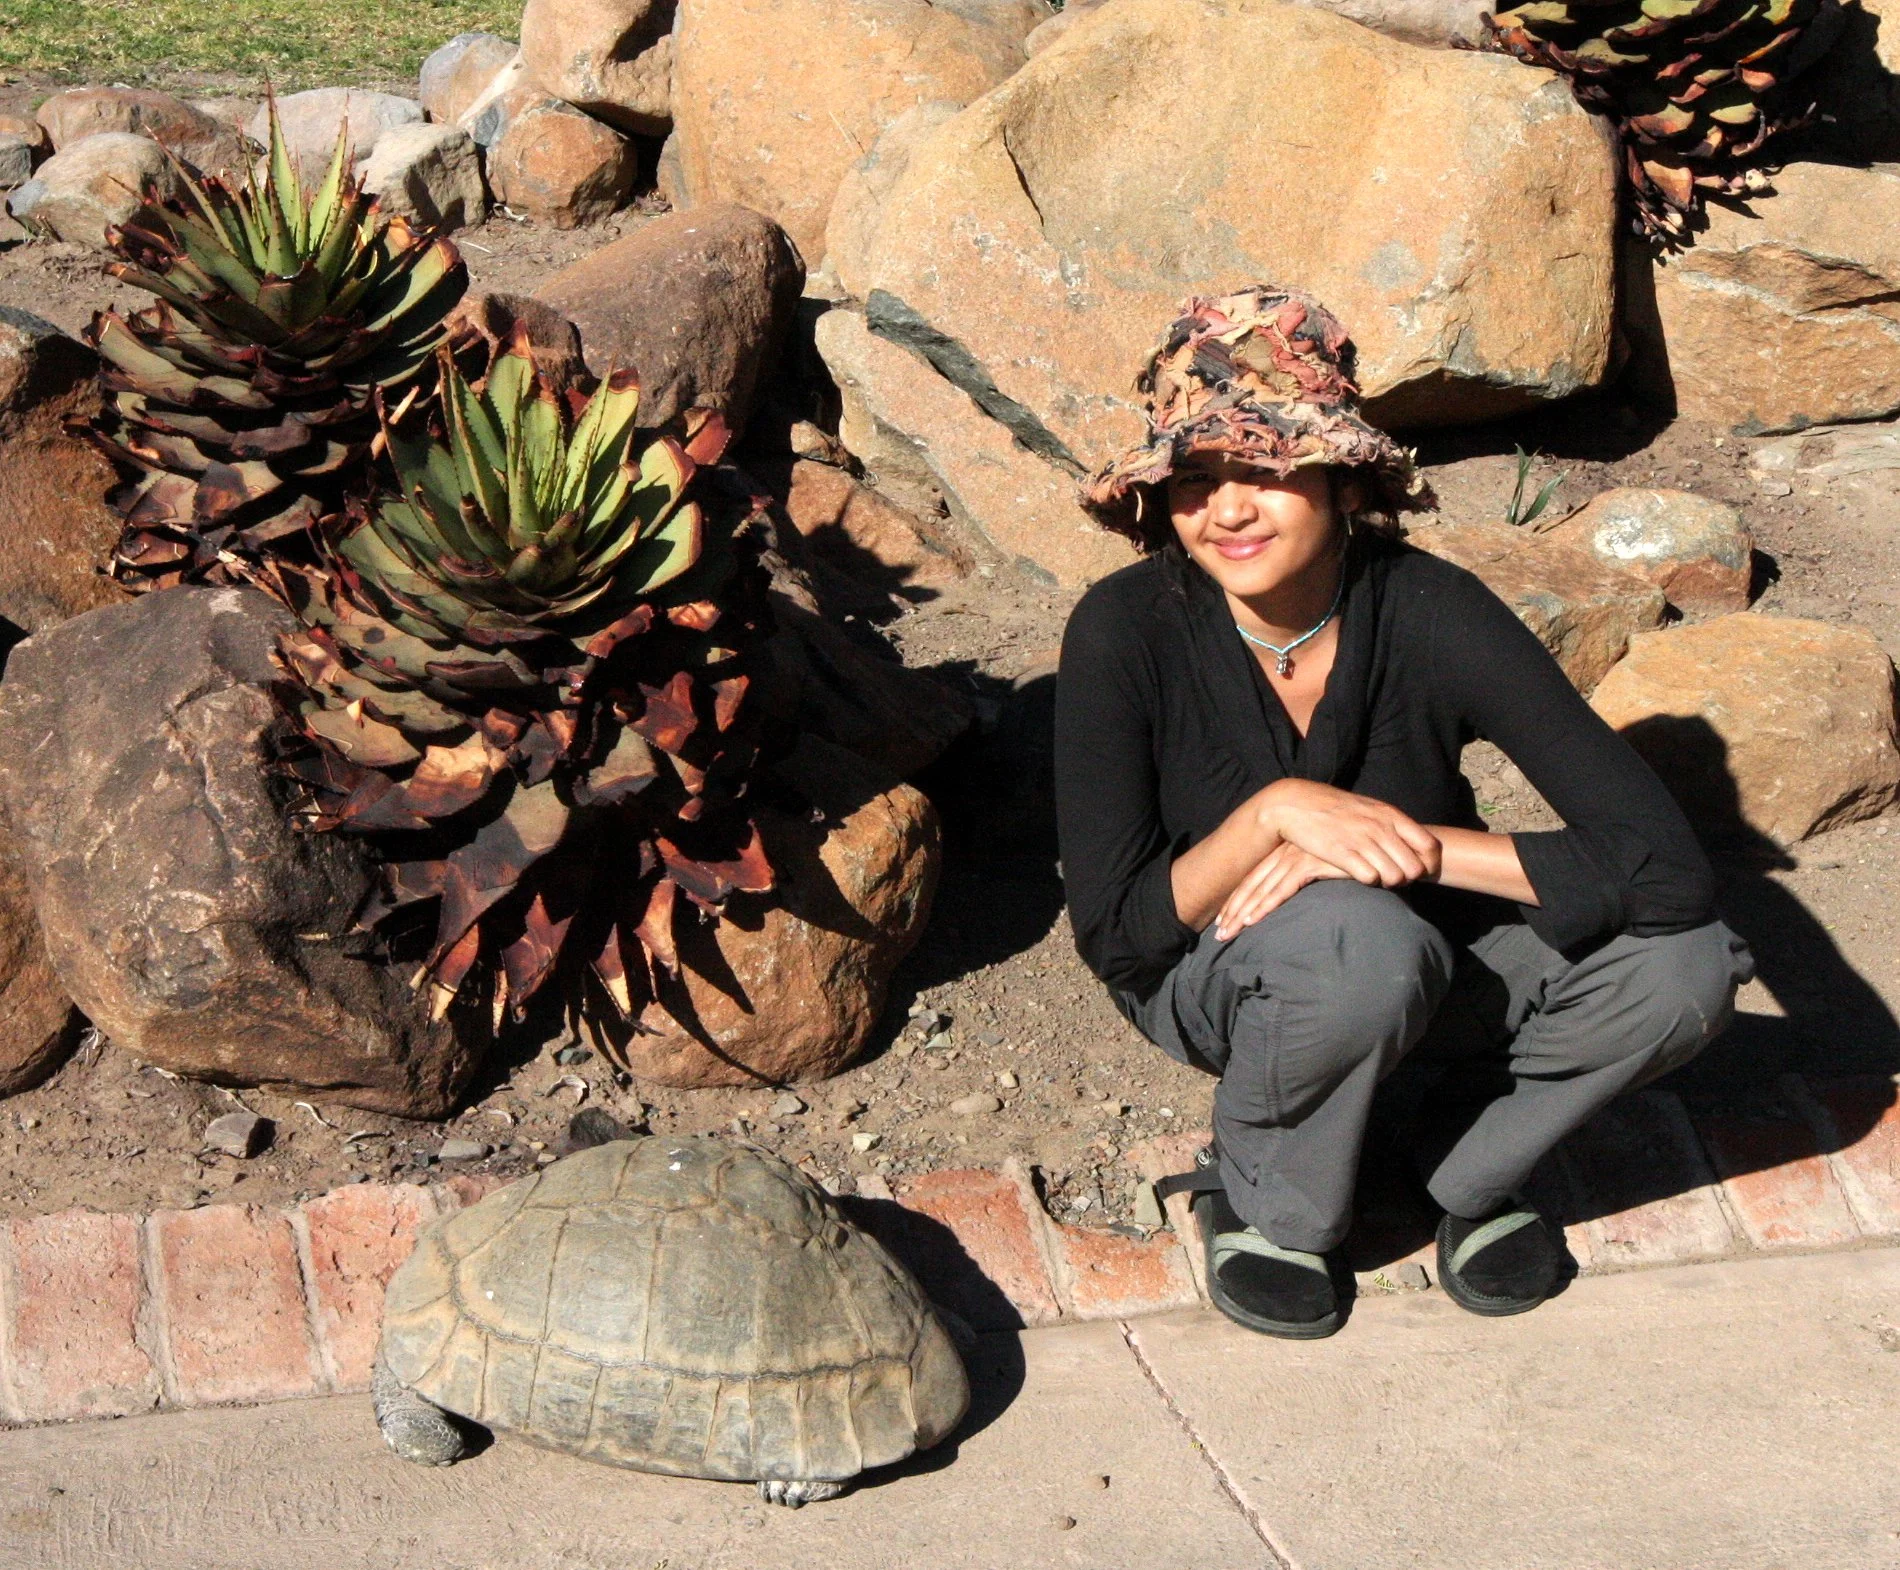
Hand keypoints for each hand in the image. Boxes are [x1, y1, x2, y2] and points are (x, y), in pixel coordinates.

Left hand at [1215, 842, 1354, 938]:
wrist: (1384, 840)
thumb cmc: (1360, 855)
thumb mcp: (1327, 864)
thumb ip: (1312, 874)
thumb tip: (1299, 895)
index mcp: (1289, 848)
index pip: (1256, 877)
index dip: (1239, 898)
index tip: (1225, 917)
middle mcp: (1288, 850)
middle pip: (1252, 884)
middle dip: (1233, 909)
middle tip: (1219, 932)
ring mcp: (1297, 855)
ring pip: (1261, 889)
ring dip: (1242, 913)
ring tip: (1226, 933)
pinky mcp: (1310, 862)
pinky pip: (1281, 889)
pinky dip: (1265, 905)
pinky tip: (1252, 920)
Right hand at [1254, 780, 1441, 889]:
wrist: (1296, 803)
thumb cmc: (1335, 807)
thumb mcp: (1369, 808)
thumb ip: (1390, 823)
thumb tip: (1412, 841)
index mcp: (1391, 815)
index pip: (1429, 845)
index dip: (1429, 863)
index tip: (1420, 870)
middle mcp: (1381, 827)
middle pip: (1414, 867)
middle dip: (1409, 878)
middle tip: (1396, 878)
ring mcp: (1362, 840)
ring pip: (1395, 876)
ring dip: (1389, 883)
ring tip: (1378, 878)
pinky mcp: (1342, 853)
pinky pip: (1370, 878)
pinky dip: (1369, 882)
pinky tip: (1361, 876)